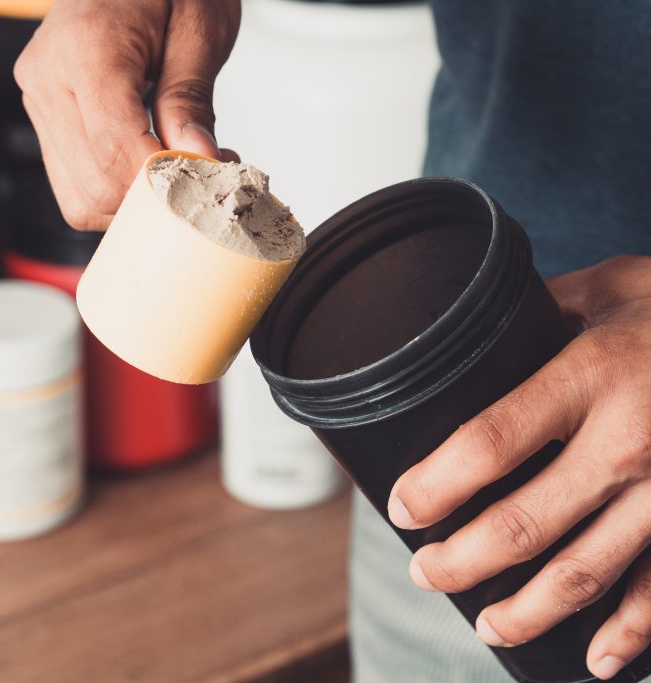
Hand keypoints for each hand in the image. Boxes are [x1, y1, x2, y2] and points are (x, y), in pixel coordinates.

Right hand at [14, 0, 240, 229]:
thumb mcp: (198, 28)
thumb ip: (191, 98)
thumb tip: (200, 160)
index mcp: (83, 47)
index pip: (114, 148)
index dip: (163, 179)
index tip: (210, 176)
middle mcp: (46, 78)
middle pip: (95, 184)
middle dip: (154, 196)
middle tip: (206, 173)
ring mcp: (38, 101)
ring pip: (80, 198)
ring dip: (135, 203)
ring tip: (179, 172)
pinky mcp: (43, 118)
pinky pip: (75, 185)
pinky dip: (117, 192)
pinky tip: (151, 168)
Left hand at [387, 255, 650, 679]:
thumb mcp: (612, 287)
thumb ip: (542, 312)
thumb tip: (476, 332)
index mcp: (591, 376)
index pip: (489, 444)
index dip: (434, 485)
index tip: (403, 508)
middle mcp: (626, 442)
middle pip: (524, 524)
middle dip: (461, 561)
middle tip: (426, 572)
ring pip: (585, 572)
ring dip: (526, 610)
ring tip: (485, 623)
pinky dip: (630, 631)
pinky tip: (596, 658)